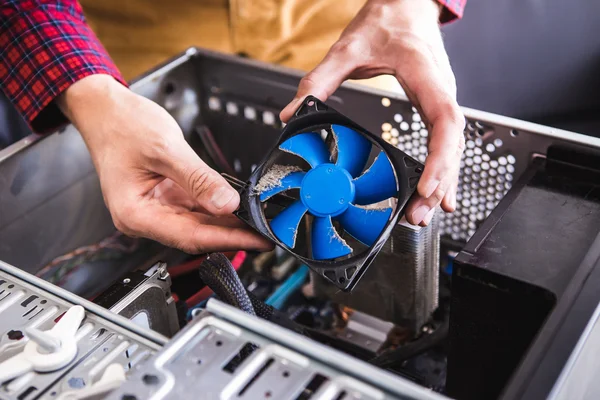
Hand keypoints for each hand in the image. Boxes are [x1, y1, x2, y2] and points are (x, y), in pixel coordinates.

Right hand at [58, 75, 271, 253]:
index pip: (190, 236)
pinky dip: (216, 210)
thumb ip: (198, 179)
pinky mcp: (164, 198)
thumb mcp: (166, 149)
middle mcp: (143, 218)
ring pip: (198, 224)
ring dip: (227, 225)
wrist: (105, 110)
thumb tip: (227, 204)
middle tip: (266, 234)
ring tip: (257, 224)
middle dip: (232, 235)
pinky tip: (238, 210)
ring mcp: (154, 209)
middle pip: (196, 235)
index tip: (256, 241)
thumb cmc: (122, 125)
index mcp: (135, 213)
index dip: (227, 240)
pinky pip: (194, 209)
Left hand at [280, 0, 464, 226]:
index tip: (425, 186)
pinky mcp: (435, 105)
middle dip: (438, 182)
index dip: (439, 159)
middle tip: (418, 215)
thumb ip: (318, 79)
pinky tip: (435, 191)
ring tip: (425, 213)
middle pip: (451, 145)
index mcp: (425, 76)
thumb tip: (292, 111)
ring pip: (452, 147)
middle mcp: (441, 91)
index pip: (444, 123)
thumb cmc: (386, 20)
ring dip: (441, 182)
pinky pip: (445, 142)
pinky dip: (441, 169)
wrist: (405, 4)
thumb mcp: (347, 48)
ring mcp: (442, 99)